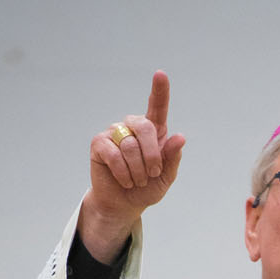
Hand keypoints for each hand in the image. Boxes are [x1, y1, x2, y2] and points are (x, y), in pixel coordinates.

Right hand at [79, 70, 185, 262]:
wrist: (125, 204)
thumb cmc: (147, 187)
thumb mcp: (166, 176)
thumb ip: (172, 157)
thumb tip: (180, 137)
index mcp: (154, 131)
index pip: (157, 106)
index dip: (159, 90)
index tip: (161, 74)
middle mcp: (133, 127)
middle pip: (145, 127)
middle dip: (152, 154)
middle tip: (153, 173)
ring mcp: (115, 133)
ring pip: (130, 145)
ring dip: (138, 169)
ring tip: (138, 181)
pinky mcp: (99, 144)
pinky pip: (113, 153)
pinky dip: (123, 172)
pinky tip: (125, 180)